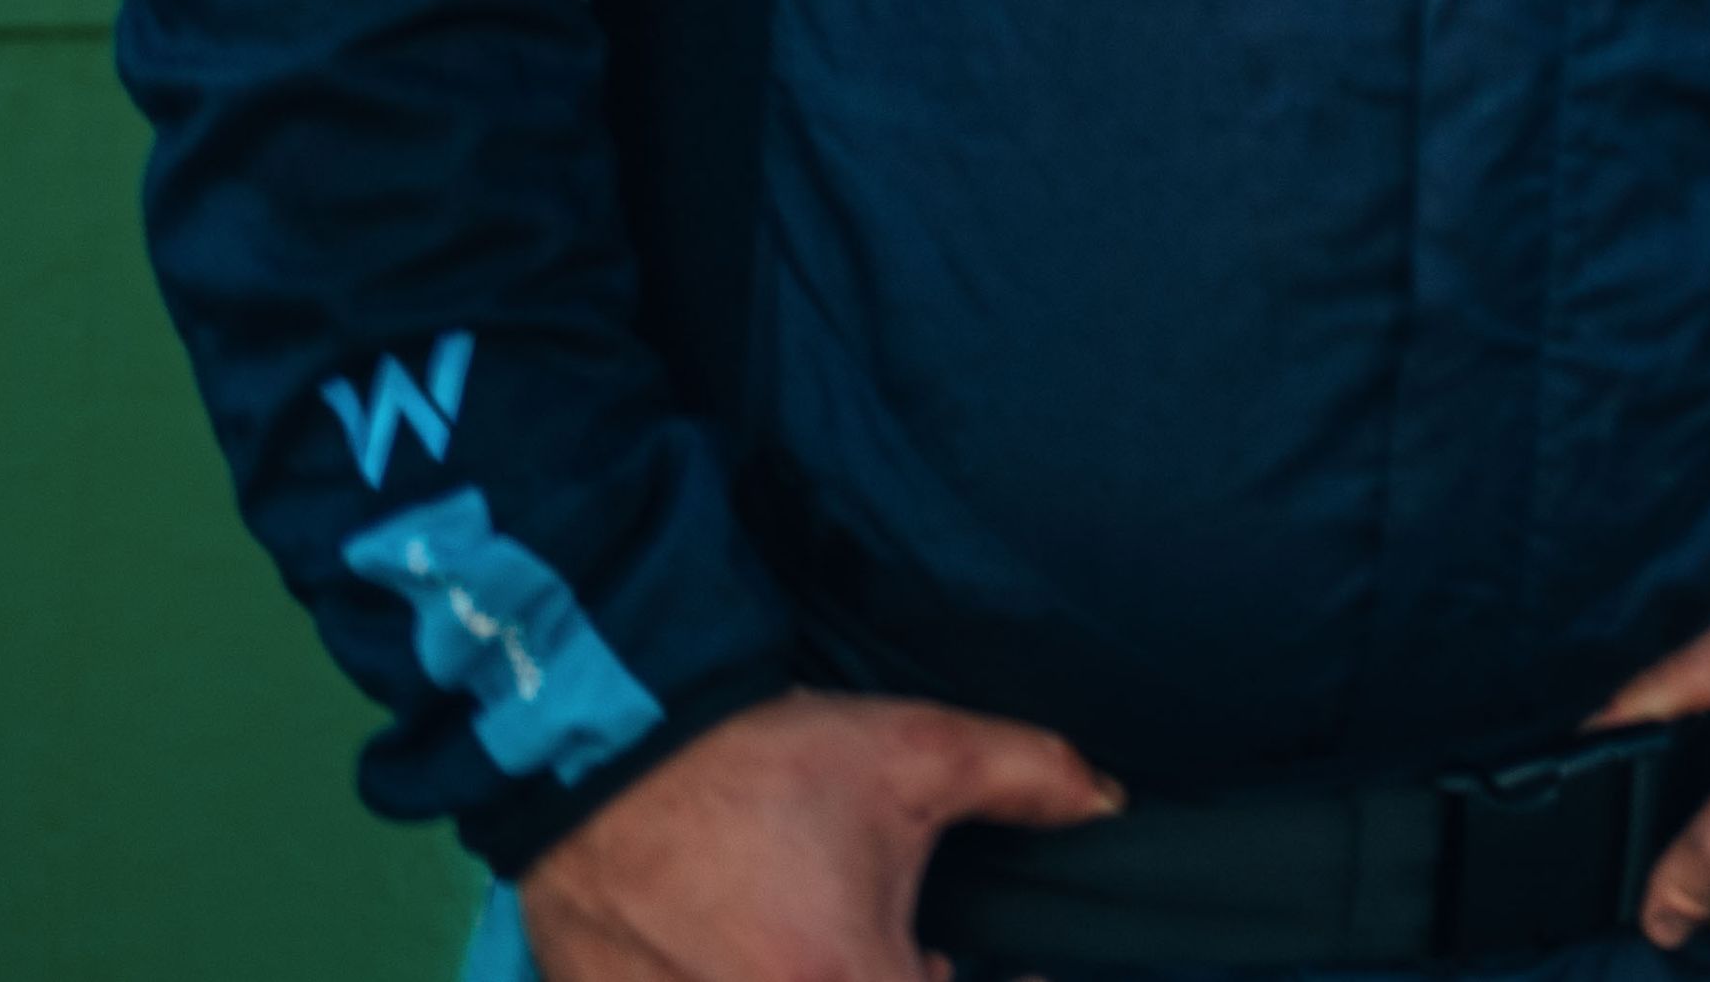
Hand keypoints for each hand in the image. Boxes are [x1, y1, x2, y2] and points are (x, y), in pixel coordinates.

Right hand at [505, 688, 1114, 981]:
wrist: (601, 761)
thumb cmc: (754, 762)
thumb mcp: (912, 750)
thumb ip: (1028, 775)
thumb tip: (1107, 803)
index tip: (993, 958)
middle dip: (908, 977)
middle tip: (920, 949)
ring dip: (840, 975)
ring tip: (831, 940)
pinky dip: (764, 977)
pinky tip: (767, 947)